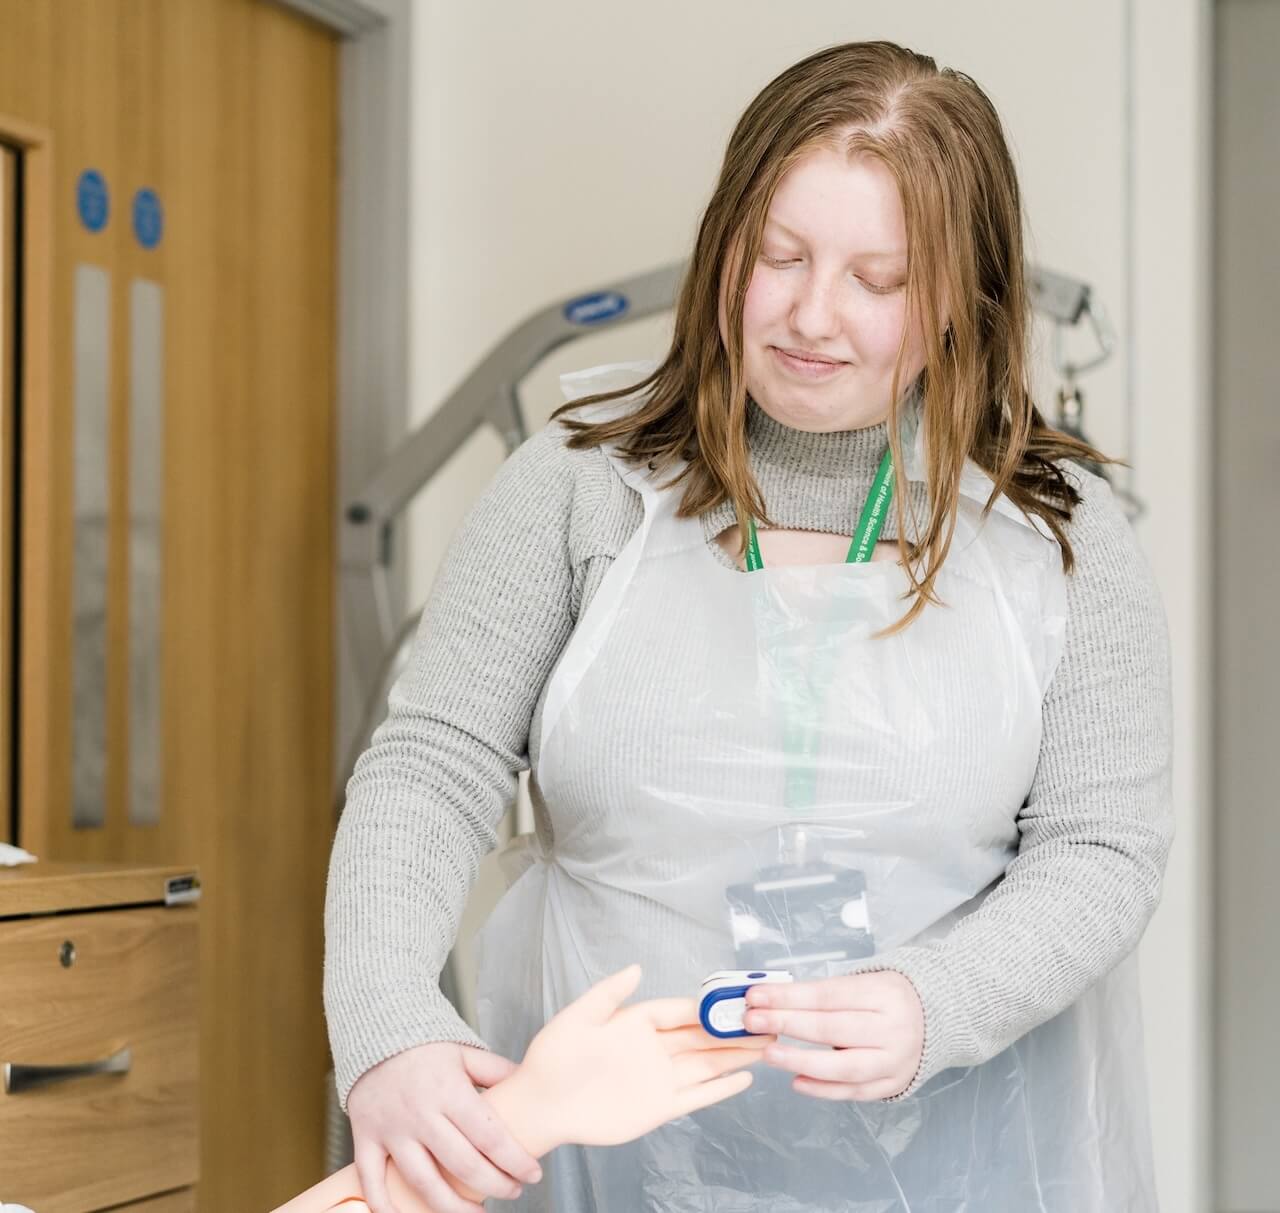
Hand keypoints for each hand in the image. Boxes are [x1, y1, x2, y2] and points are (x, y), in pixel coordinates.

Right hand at [346, 1041, 542, 1212]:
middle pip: (463, 1165)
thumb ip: (496, 1072)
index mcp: (450, 1092)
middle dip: (494, 1185)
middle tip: (513, 1192)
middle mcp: (421, 1114)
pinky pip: (373, 1181)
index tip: (532, 1174)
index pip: (490, 1136)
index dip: (515, 1161)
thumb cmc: (425, 1046)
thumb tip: (530, 1086)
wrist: (375, 1033)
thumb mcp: (465, 1052)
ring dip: (452, 1207)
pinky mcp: (366, 1139)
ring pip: (423, 1183)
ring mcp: (392, 1130)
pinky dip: (385, 1207)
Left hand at [487, 964, 770, 1153]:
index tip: (735, 1000)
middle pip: (701, 1038)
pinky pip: (697, 1096)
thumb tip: (638, 967)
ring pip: (706, 1065)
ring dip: (735, 1056)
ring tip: (766, 1045)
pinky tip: (745, 1078)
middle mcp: (653, 1049)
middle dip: (732, 1030)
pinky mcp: (659, 1108)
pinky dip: (721, 1089)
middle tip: (765, 1021)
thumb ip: (609, 993)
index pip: (680, 1011)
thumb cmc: (553, 1057)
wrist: (540, 1106)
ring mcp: (659, 1079)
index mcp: (636, 1023)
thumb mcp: (578, 1017)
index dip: (707, 1007)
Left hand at [742, 969, 923, 1101]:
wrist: (936, 1017)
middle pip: (832, 1028)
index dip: (788, 997)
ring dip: (800, 1060)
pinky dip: (823, 1089)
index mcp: (883, 993)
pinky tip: (796, 1080)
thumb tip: (771, 1001)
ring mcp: (894, 1060)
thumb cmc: (886, 996)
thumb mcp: (863, 982)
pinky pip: (853, 1091)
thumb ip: (822, 994)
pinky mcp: (893, 1084)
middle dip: (786, 1024)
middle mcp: (892, 1028)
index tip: (756, 997)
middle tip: (752, 1021)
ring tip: (768, 1054)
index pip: (827, 996)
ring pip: (843, 1066)